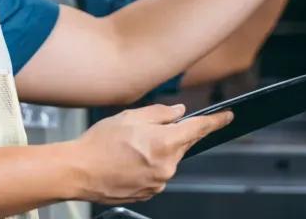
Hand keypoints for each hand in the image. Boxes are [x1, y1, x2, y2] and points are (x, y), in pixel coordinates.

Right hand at [68, 104, 232, 202]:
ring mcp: (158, 182)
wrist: (78, 172)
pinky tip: (128, 160)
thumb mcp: (130, 116)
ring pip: (168, 159)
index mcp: (165, 143)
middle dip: (171, 134)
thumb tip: (178, 112)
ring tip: (129, 147)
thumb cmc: (99, 143)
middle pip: (182, 144)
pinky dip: (148, 164)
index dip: (216, 121)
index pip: (199, 129)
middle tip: (143, 130)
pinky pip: (157, 173)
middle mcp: (167, 166)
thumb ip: (160, 113)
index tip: (227, 117)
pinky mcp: (149, 192)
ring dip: (157, 150)